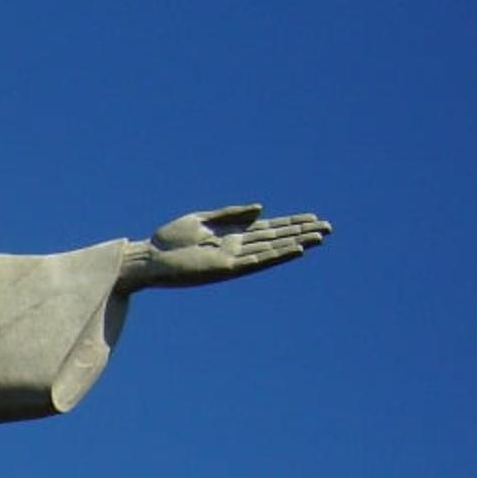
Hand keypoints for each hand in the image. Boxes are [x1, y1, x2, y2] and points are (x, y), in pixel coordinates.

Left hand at [120, 205, 329, 291]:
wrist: (147, 258)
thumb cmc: (168, 240)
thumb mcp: (201, 220)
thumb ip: (231, 215)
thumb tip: (262, 208)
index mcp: (231, 235)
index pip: (268, 228)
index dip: (291, 223)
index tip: (314, 218)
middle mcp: (236, 248)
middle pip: (276, 238)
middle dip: (301, 232)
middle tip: (328, 228)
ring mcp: (233, 259)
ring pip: (272, 249)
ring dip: (296, 243)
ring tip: (320, 237)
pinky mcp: (225, 268)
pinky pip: (257, 261)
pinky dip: (277, 255)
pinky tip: (295, 249)